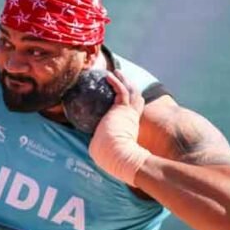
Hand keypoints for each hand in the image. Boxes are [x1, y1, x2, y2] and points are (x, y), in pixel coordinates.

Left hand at [88, 70, 150, 185]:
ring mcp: (128, 113)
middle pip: (135, 99)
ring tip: (116, 71)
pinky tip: (108, 75)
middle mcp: (131, 119)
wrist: (118, 156)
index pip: (133, 113)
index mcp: (130, 128)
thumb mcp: (105, 150)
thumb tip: (94, 151)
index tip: (126, 102)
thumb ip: (102, 146)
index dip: (131, 106)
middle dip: (131, 88)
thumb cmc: (110, 158)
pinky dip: (116, 82)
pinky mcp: (122, 109)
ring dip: (124, 80)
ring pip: (130, 92)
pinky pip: (120, 91)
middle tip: (125, 81)